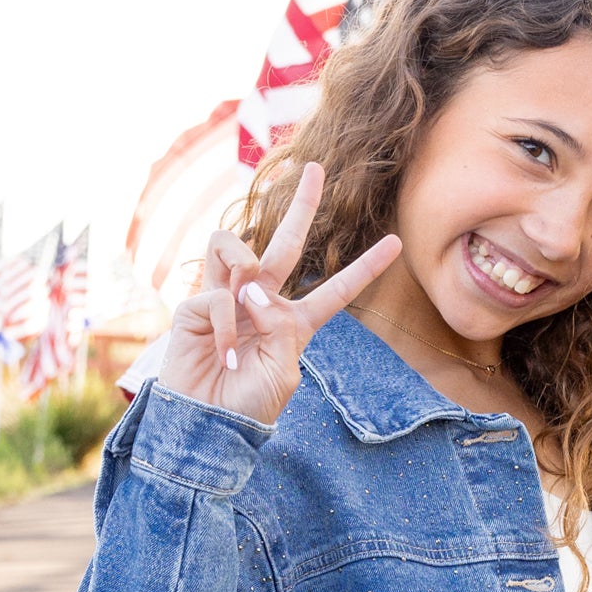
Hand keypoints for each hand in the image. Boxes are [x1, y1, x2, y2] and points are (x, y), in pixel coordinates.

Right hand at [156, 163, 399, 429]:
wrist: (206, 424)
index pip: (336, 290)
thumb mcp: (283, 371)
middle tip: (315, 167)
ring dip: (244, 262)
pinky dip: (225, 324)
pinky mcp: (195, 304)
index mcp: (294, 323)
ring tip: (244, 296)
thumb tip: (254, 288)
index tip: (396, 242)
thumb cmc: (247, 405)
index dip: (366, 267)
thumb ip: (282, 328)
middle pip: (285, 242)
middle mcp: (262, 301)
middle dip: (302, 204)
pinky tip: (224, 352)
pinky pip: (217, 295)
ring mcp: (227, 298)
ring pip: (236, 246)